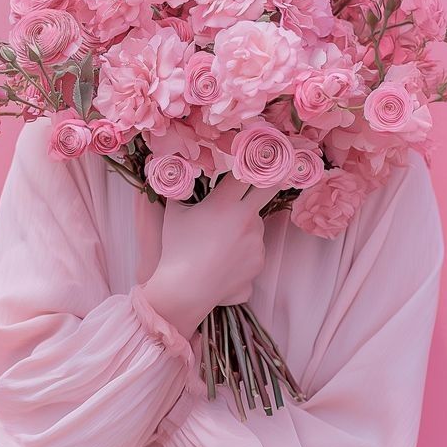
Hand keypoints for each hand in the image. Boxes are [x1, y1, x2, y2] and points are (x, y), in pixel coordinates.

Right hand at [141, 175, 279, 340]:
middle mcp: (246, 220)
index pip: (247, 171)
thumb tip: (179, 170)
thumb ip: (181, 190)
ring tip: (221, 240)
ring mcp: (256, 242)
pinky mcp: (259, 261)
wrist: (184, 290)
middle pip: (269, 188)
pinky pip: (255, 248)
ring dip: (246, 224)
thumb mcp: (174, 214)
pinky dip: (245, 249)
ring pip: (257, 223)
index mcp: (224, 204)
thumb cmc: (176, 249)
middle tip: (271, 175)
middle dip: (272, 178)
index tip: (256, 156)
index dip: (251, 161)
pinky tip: (225, 258)